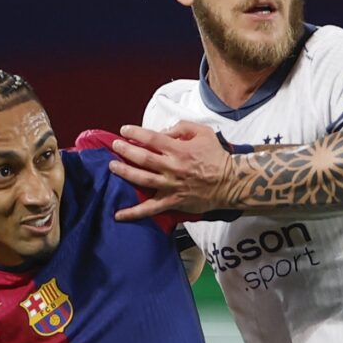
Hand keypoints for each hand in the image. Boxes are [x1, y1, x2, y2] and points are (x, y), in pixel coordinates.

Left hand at [108, 121, 233, 220]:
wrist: (230, 182)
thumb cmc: (216, 156)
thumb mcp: (203, 132)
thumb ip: (182, 127)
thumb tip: (162, 131)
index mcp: (179, 149)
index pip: (152, 138)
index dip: (135, 132)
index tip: (124, 130)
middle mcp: (172, 167)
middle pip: (142, 158)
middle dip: (125, 150)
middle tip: (115, 146)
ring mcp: (171, 186)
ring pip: (142, 179)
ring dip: (124, 172)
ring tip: (112, 166)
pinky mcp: (172, 202)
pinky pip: (150, 209)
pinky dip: (133, 213)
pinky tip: (118, 214)